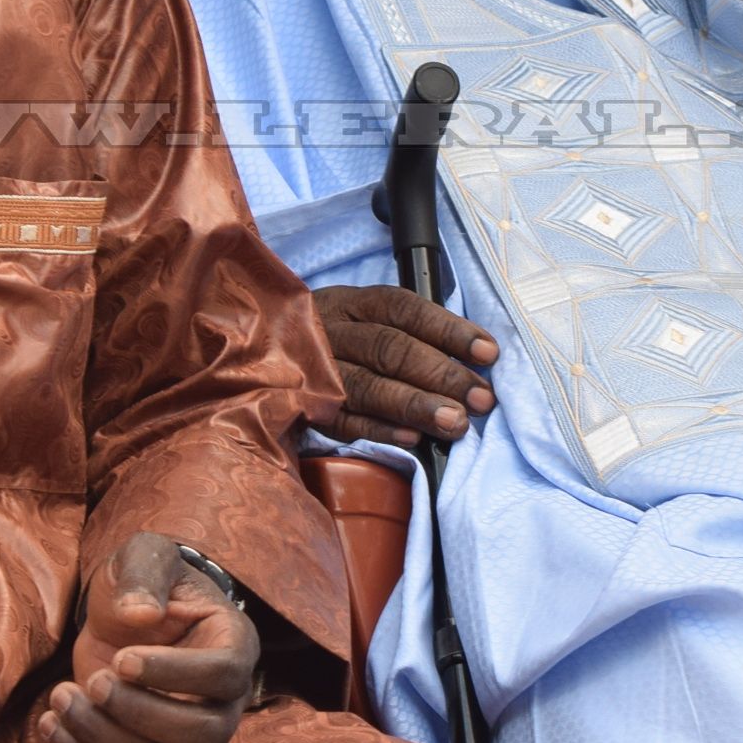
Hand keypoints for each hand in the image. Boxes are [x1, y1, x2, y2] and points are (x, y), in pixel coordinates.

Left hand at [42, 532, 261, 742]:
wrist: (122, 615)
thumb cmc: (143, 582)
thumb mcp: (143, 558)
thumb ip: (144, 576)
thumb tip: (141, 615)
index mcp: (234, 644)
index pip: (223, 674)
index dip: (174, 674)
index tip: (122, 658)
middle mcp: (222, 700)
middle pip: (203, 734)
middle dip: (142, 715)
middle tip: (94, 681)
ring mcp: (185, 733)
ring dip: (103, 737)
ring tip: (60, 695)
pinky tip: (50, 723)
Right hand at [314, 284, 496, 446]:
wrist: (253, 354)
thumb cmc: (330, 339)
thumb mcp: (359, 319)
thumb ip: (408, 334)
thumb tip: (472, 362)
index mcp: (350, 303)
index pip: (405, 310)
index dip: (449, 330)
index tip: (488, 352)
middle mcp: (329, 331)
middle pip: (389, 349)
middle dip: (442, 374)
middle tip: (482, 398)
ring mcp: (312, 370)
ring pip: (367, 386)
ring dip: (415, 406)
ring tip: (456, 423)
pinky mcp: (301, 407)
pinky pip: (342, 420)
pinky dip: (379, 430)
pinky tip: (412, 439)